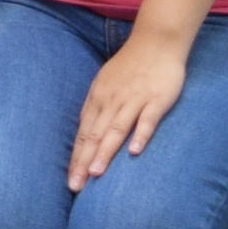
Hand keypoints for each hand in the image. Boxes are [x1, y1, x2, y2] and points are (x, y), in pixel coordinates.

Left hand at [68, 29, 192, 188]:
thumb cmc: (130, 66)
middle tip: (76, 187)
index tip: (70, 181)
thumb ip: (96, 108)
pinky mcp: (157, 99)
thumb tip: (84, 132)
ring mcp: (134, 100)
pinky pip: (147, 119)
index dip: (76, 158)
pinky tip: (134, 152)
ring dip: (105, 152)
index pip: (83, 134)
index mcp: (99, 99)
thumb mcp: (105, 83)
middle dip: (83, 162)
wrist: (156, 41)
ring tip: (96, 173)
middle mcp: (113, 101)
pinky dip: (140, 135)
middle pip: (95, 135)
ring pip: (116, 129)